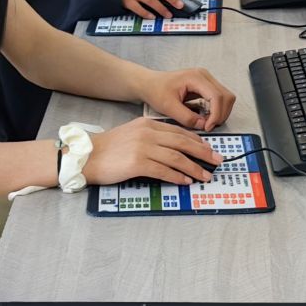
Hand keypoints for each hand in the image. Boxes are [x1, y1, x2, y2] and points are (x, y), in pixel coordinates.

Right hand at [85, 117, 221, 186]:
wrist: (88, 156)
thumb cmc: (110, 148)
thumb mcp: (133, 133)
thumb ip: (152, 136)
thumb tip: (174, 147)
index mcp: (149, 124)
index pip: (180, 131)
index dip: (198, 141)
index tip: (209, 149)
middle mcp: (149, 133)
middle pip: (183, 143)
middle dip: (203, 153)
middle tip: (217, 161)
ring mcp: (144, 148)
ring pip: (177, 158)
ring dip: (194, 168)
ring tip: (205, 176)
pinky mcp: (138, 163)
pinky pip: (164, 170)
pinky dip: (178, 177)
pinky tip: (186, 181)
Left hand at [142, 68, 235, 131]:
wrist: (149, 84)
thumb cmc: (156, 91)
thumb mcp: (169, 107)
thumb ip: (187, 117)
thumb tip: (203, 125)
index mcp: (196, 77)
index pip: (217, 96)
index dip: (216, 114)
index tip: (208, 127)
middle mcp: (204, 76)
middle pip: (226, 96)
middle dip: (221, 114)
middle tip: (209, 126)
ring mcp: (206, 80)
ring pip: (226, 97)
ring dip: (220, 112)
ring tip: (207, 123)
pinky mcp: (205, 86)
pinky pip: (219, 99)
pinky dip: (216, 110)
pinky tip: (205, 117)